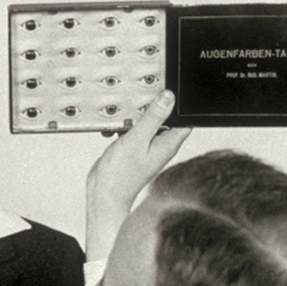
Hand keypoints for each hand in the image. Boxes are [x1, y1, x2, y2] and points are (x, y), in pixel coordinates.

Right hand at [85, 90, 191, 260]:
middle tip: (141, 100)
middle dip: (151, 106)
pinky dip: (123, 126)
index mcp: (168, 143)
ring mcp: (146, 147)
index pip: (182, 118)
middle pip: (163, 116)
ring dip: (134, 117)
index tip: (167, 91)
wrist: (104, 194)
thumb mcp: (137, 139)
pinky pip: (132, 130)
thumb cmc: (121, 174)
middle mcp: (160, 144)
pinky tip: (114, 128)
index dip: (177, 104)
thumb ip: (153, 117)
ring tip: (124, 116)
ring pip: (145, 122)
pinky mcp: (133, 148)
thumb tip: (168, 97)